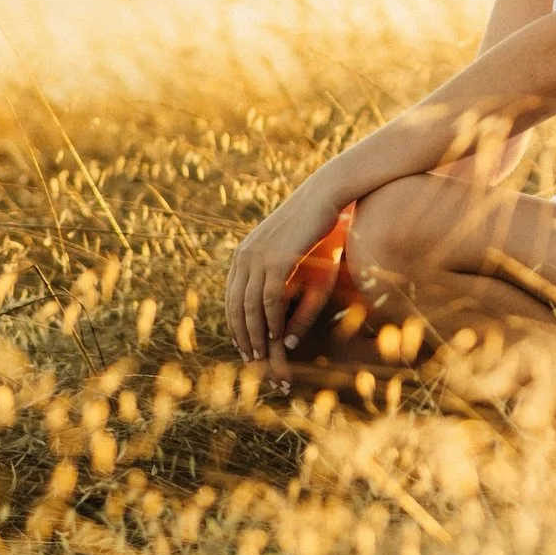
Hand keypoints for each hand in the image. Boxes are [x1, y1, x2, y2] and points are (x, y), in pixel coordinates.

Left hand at [224, 175, 345, 378]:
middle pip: (236, 306)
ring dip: (255, 334)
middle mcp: (245, 256)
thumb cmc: (311, 223)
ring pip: (250, 306)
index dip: (235, 324)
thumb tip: (270, 298)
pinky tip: (276, 335)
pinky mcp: (278, 259)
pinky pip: (270, 299)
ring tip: (261, 354)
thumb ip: (275, 273)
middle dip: (242, 335)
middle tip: (249, 359)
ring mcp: (259, 257)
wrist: (325, 195)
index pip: (230, 297)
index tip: (242, 345)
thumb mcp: (289, 251)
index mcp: (243, 253)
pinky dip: (272, 320)